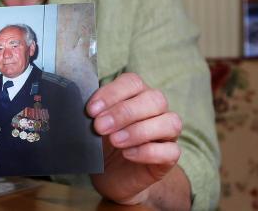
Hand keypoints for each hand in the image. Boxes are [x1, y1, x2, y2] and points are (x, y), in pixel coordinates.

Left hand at [86, 73, 184, 205]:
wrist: (112, 176)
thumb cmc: (104, 144)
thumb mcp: (95, 126)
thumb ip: (94, 114)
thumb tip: (87, 110)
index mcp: (137, 94)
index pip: (132, 82)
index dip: (112, 93)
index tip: (91, 110)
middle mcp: (156, 110)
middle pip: (154, 99)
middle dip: (124, 112)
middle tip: (100, 126)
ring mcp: (167, 133)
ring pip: (170, 123)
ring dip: (139, 131)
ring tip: (115, 141)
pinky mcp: (170, 157)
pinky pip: (171, 151)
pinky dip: (148, 152)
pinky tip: (128, 154)